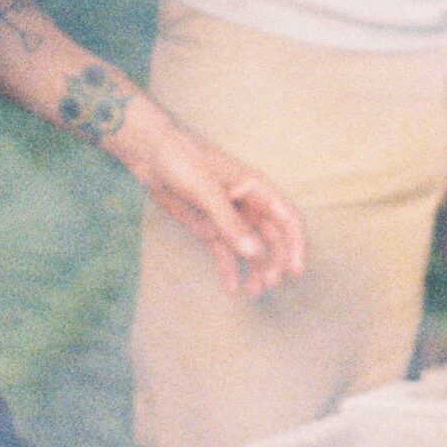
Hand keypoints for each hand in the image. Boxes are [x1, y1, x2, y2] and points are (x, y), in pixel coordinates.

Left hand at [119, 102, 306, 297]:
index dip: (296, 244)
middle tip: (270, 284)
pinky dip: (229, 269)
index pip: (287, 218)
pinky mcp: (209, 227)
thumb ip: (229, 223)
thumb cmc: (182, 160)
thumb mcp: (207, 191)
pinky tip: (231, 288)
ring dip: (256, 269)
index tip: (296, 271)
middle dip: (274, 261)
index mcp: (256, 188)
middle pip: (272, 238)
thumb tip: (254, 253)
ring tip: (254, 292)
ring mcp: (228, 218)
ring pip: (250, 248)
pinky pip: (224, 252)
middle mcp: (247, 205)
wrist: (150, 154)